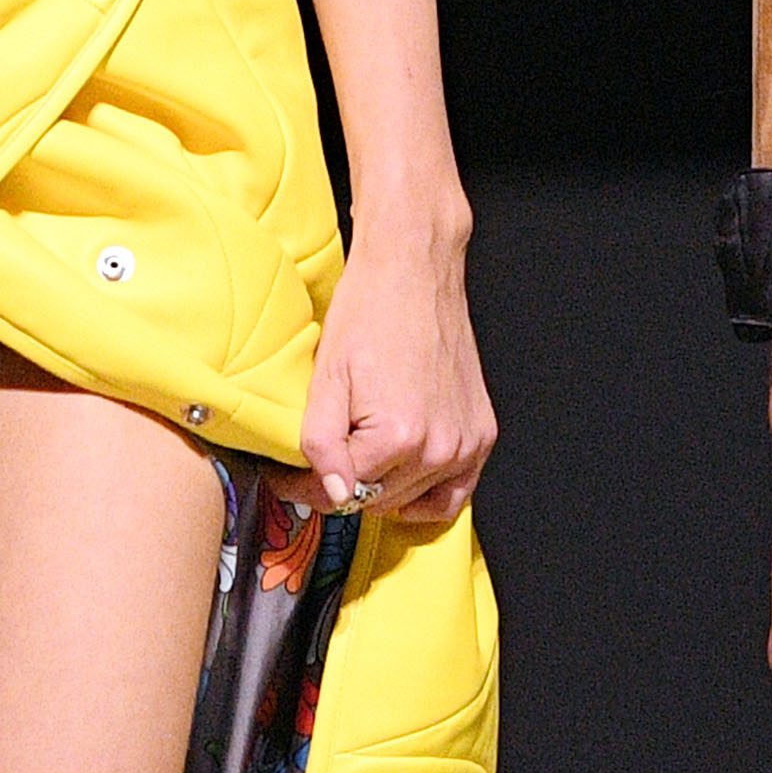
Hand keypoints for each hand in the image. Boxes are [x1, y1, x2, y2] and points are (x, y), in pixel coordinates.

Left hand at [298, 204, 493, 531]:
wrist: (414, 271)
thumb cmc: (369, 313)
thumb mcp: (326, 380)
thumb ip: (321, 445)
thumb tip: (334, 493)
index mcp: (398, 437)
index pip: (341, 492)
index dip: (306, 485)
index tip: (289, 475)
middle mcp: (439, 448)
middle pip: (375, 501)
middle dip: (343, 483)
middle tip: (324, 454)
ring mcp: (466, 444)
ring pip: (409, 501)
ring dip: (380, 485)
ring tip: (361, 450)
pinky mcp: (482, 435)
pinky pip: (453, 494)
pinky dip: (425, 494)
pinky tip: (401, 475)